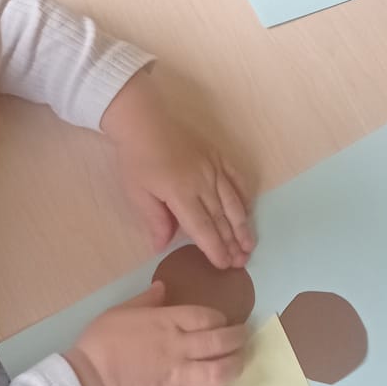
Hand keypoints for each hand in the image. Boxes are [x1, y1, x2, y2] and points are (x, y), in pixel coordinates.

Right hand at [66, 283, 245, 385]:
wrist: (86, 378)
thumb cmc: (101, 340)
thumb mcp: (121, 309)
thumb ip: (146, 299)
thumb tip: (163, 287)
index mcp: (168, 322)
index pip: (208, 317)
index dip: (220, 319)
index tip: (222, 322)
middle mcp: (180, 348)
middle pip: (222, 341)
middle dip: (239, 338)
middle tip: (242, 339)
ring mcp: (178, 378)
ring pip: (221, 372)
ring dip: (235, 366)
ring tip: (237, 363)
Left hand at [100, 70, 253, 268]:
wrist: (143, 120)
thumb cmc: (136, 158)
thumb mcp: (137, 192)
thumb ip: (154, 220)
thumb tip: (162, 246)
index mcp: (181, 194)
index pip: (202, 228)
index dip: (214, 248)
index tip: (224, 265)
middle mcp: (203, 182)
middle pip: (221, 218)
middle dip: (233, 242)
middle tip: (243, 261)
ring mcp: (213, 168)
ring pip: (233, 201)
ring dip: (243, 224)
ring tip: (250, 243)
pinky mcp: (217, 156)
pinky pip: (236, 178)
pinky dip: (244, 195)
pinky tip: (249, 210)